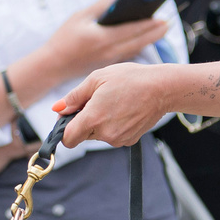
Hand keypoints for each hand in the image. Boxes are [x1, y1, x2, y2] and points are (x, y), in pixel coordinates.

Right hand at [40, 0, 166, 83]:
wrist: (53, 65)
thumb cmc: (64, 38)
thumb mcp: (80, 17)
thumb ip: (101, 6)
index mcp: (102, 38)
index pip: (131, 30)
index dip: (148, 24)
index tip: (162, 17)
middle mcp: (109, 51)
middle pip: (138, 41)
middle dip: (155, 32)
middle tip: (169, 23)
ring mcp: (110, 60)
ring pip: (136, 49)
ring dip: (150, 39)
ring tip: (162, 30)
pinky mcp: (108, 65)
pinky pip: (128, 54)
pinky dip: (139, 46)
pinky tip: (146, 39)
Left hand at [55, 62, 174, 149]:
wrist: (162, 88)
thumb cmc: (130, 79)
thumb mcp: (97, 79)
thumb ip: (74, 97)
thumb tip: (57, 109)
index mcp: (93, 118)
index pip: (68, 139)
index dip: (64, 129)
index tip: (69, 117)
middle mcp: (105, 134)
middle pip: (83, 135)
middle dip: (84, 121)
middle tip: (96, 101)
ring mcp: (119, 139)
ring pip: (98, 135)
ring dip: (100, 122)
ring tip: (114, 102)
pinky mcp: (130, 141)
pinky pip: (113, 136)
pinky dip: (114, 125)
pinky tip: (124, 110)